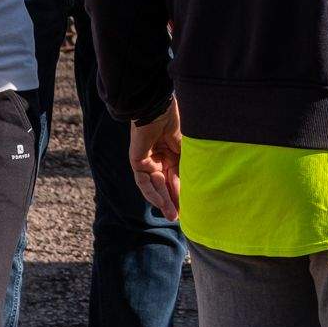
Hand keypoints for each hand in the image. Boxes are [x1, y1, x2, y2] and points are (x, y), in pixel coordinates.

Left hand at [128, 99, 182, 219]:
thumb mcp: (184, 150)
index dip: (182, 192)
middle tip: (179, 218)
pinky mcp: (137, 160)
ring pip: (155, 185)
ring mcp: (146, 160)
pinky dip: (151, 192)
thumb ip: (184, 168)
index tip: (191, 207)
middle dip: (172, 201)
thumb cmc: (174, 122)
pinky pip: (143, 181)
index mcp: (170, 153)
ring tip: (172, 216)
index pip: (176, 177)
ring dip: (163, 201)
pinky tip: (161, 202)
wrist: (157, 107)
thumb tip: (190, 188)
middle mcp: (158, 158)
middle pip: (165, 184)